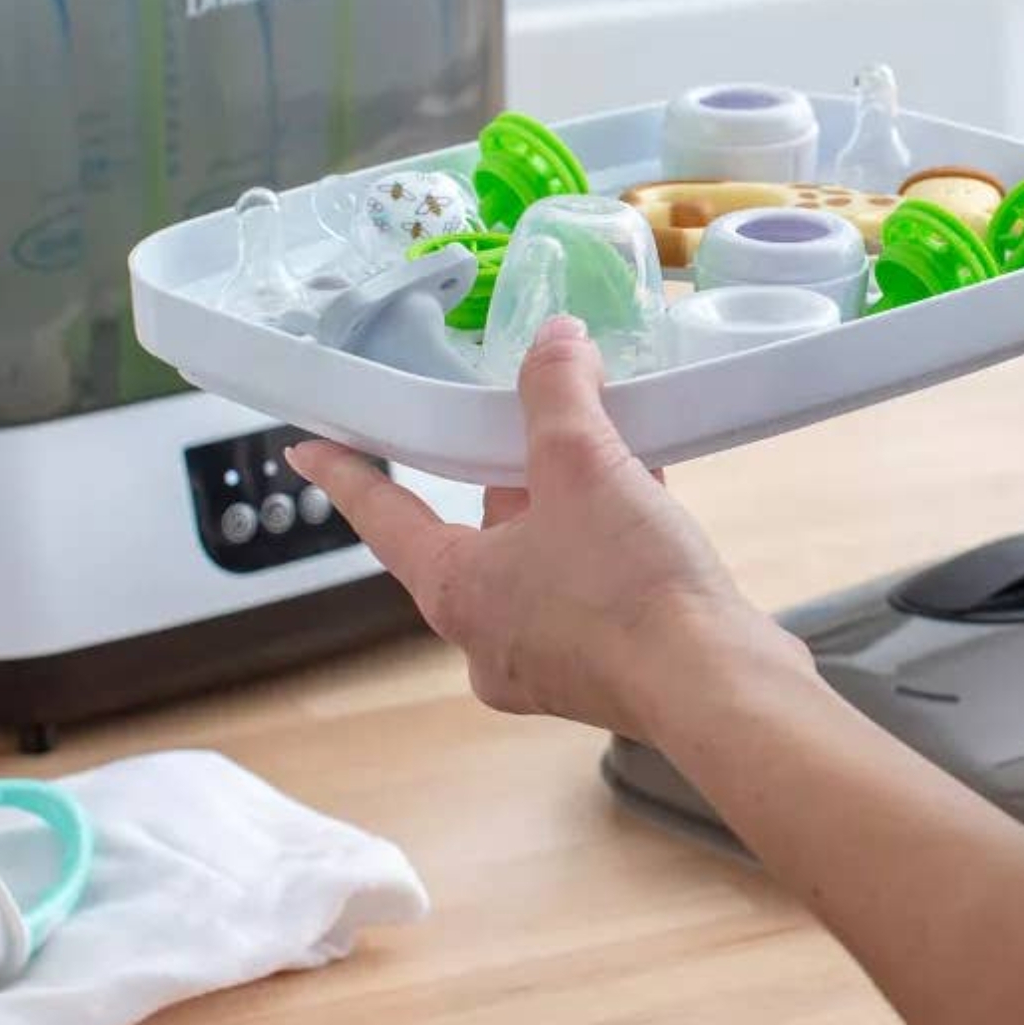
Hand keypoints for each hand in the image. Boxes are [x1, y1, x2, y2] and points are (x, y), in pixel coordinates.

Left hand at [290, 316, 799, 739]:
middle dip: (504, 481)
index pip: (383, 517)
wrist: (714, 684)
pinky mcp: (604, 674)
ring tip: (607, 459)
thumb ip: (561, 393)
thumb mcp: (585, 464)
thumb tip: (557, 340)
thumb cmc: (630, 589)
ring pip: (539, 565)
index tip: (309, 450)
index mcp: (456, 590)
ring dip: (567, 513)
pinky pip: (587, 594)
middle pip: (475, 538)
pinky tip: (648, 507)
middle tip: (523, 430)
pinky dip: (606, 548)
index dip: (347, 474)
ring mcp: (546, 664)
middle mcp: (487, 638)